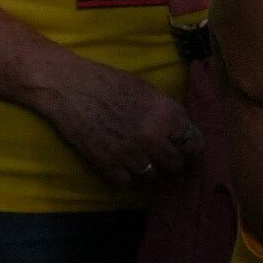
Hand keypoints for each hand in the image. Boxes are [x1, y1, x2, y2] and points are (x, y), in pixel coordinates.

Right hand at [41, 55, 200, 188]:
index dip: (192, 149)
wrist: (68, 86)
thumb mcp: (146, 89)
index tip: (186, 151)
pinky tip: (116, 161)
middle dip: (169, 160)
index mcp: (166, 115)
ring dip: (144, 167)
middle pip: (175, 164)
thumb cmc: (107, 81)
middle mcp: (152, 137)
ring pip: (150, 175)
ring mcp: (129, 153)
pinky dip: (122, 174)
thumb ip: (166, 111)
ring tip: (134, 155)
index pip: (195, 144)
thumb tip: (180, 130)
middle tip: (159, 154)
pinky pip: (125, 181)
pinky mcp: (107, 163)